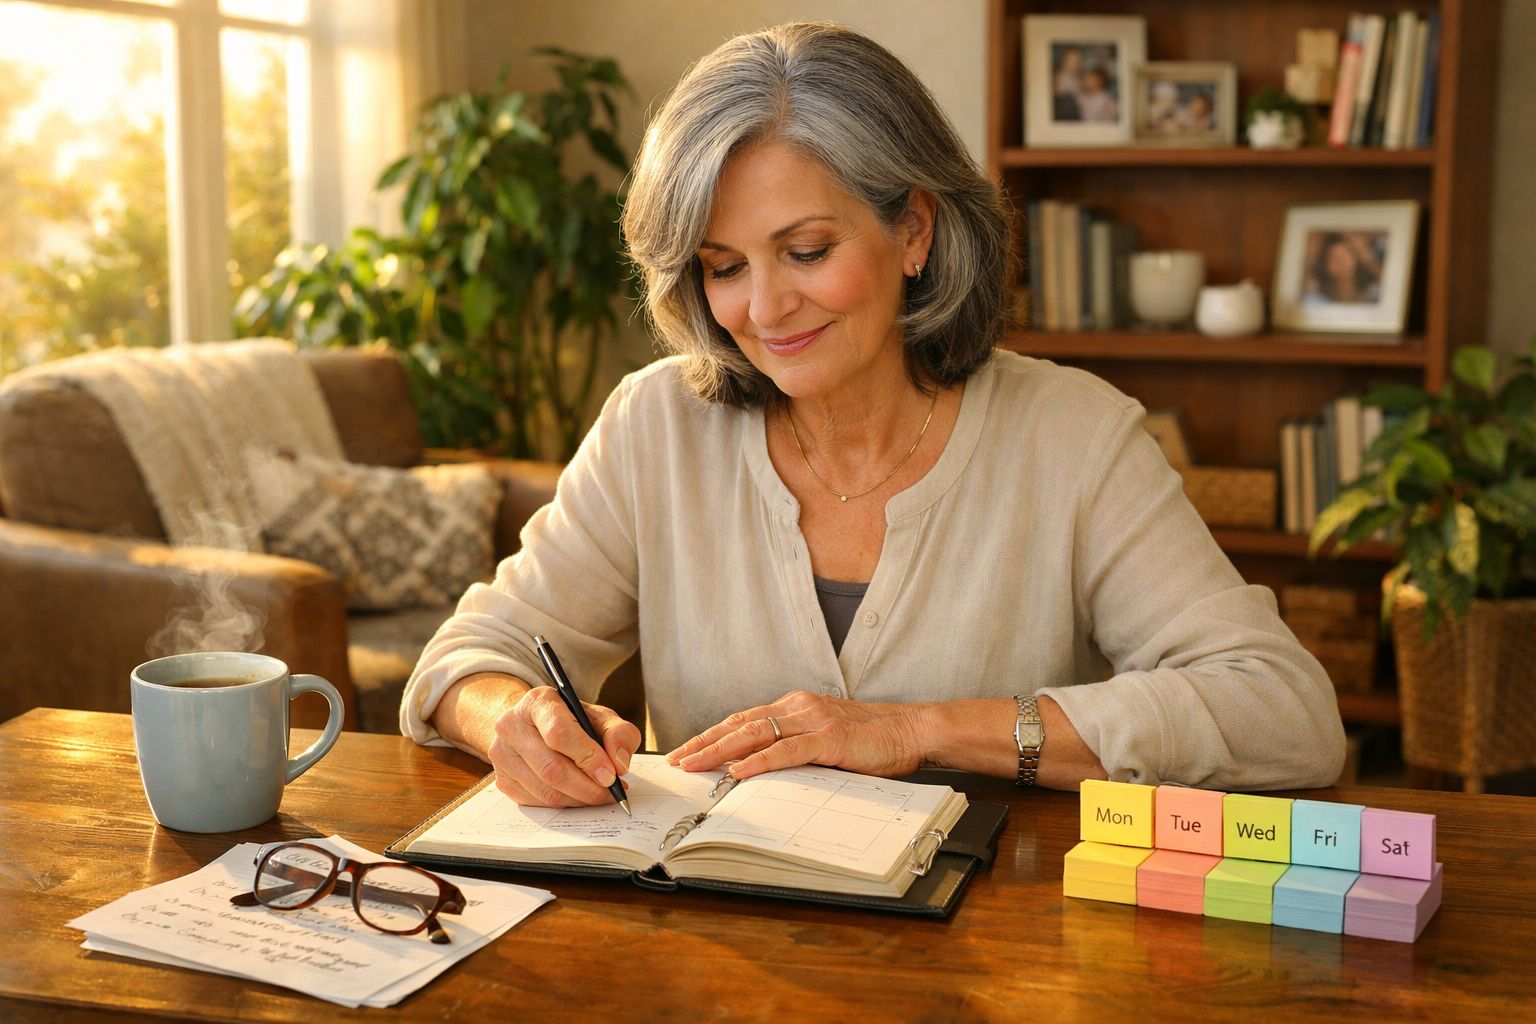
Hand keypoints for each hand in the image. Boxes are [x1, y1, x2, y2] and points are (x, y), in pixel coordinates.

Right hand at [488, 685, 641, 807]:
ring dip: (579, 799)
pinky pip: (537, 802)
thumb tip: (619, 764)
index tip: (611, 775)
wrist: (534, 726)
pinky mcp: (502, 779)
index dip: (587, 757)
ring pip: (545, 790)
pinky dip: (565, 804)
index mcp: (537, 702)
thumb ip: (619, 733)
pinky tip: (580, 795)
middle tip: (611, 792)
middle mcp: (511, 725)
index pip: (558, 733)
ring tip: (601, 794)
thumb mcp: (600, 717)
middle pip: (551, 768)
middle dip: (588, 787)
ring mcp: (501, 754)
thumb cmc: (571, 721)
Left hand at [666, 690, 928, 780]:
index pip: (744, 719)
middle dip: (704, 743)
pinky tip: (738, 771)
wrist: (912, 730)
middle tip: (676, 760)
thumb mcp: (826, 741)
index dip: (712, 735)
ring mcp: (813, 721)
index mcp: (796, 707)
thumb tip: (761, 771)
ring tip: (694, 765)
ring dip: (719, 750)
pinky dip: (758, 760)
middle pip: (739, 723)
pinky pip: (786, 750)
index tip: (687, 751)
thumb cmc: (873, 740)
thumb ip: (796, 749)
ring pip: (754, 733)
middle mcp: (799, 707)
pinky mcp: (829, 738)